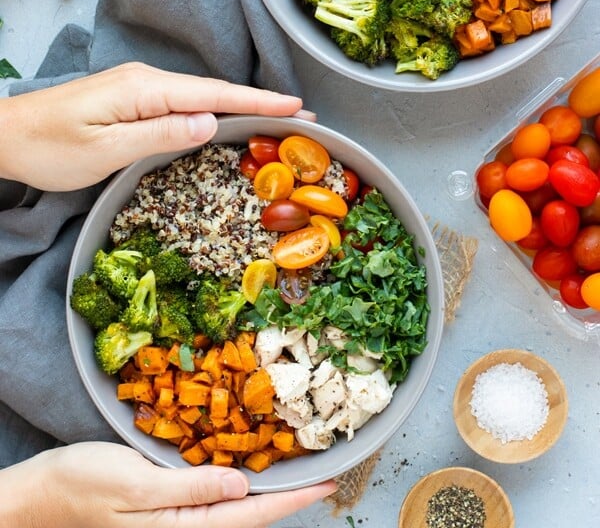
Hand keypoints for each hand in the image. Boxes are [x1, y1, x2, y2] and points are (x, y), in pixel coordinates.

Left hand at [0, 62, 310, 190]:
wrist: (6, 134)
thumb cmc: (50, 147)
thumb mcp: (105, 149)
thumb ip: (160, 135)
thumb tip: (209, 124)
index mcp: (145, 90)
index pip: (213, 95)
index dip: (257, 102)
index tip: (296, 107)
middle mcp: (147, 80)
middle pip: (214, 91)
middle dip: (260, 103)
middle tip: (303, 116)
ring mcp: (140, 87)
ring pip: (201, 96)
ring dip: (239, 107)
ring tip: (277, 119)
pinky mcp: (133, 98)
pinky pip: (183, 102)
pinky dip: (213, 110)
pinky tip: (227, 119)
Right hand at [0, 442, 335, 527]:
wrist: (43, 495)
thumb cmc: (85, 486)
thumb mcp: (137, 486)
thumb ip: (192, 488)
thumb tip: (243, 486)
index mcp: (183, 527)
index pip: (252, 514)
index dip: (293, 499)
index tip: (327, 484)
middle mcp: (186, 527)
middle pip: (250, 515)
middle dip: (288, 497)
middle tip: (322, 473)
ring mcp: (176, 519)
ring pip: (235, 509)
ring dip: (267, 491)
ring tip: (297, 471)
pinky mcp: (167, 506)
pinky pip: (213, 498)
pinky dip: (238, 483)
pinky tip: (247, 468)